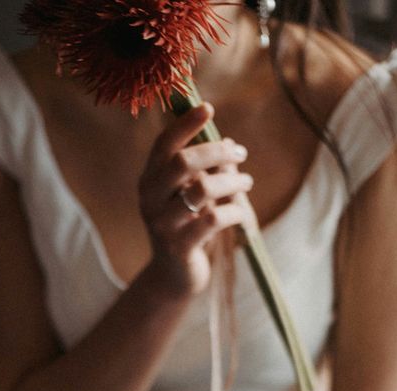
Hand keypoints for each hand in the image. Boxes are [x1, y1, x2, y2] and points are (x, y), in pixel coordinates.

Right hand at [138, 103, 253, 295]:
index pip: (163, 145)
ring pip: (203, 189)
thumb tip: (230, 145)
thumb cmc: (187, 228)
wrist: (174, 277)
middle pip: (182, 162)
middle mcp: (150, 200)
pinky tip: (241, 213)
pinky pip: (214, 219)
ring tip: (247, 183)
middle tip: (240, 153)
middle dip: (216, 152)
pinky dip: (234, 211)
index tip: (208, 108)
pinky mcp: (179, 247)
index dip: (185, 124)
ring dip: (232, 181)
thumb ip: (204, 171)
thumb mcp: (190, 196)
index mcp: (149, 181)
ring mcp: (162, 225)